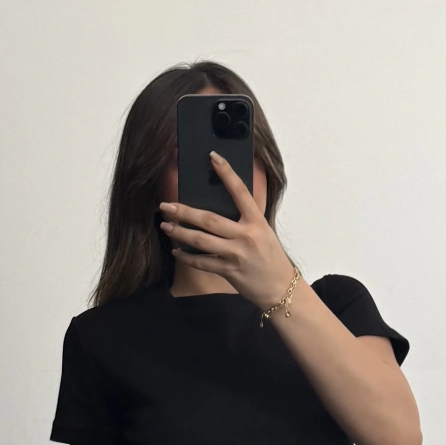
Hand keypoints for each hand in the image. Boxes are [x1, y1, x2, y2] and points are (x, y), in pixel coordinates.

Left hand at [159, 152, 295, 311]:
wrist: (280, 287)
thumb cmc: (271, 258)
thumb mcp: (264, 231)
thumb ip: (247, 217)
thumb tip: (228, 200)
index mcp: (256, 221)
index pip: (240, 192)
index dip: (227, 173)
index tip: (213, 157)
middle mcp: (245, 236)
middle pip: (209, 219)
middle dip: (184, 212)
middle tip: (166, 205)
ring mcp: (236, 254)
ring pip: (201, 241)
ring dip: (180, 233)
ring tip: (165, 226)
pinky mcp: (229, 271)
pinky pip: (202, 263)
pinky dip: (187, 257)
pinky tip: (176, 251)